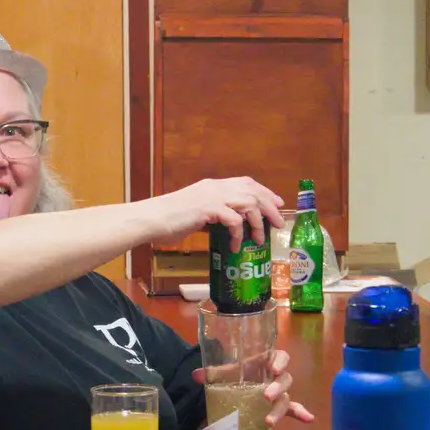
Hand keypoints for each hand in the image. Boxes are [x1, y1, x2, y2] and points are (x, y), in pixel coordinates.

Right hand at [145, 177, 284, 249]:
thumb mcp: (196, 213)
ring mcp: (212, 197)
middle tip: (278, 223)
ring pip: (248, 203)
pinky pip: (233, 220)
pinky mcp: (207, 209)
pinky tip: (235, 246)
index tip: (277, 203)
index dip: (265, 192)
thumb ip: (213, 215)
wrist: (151, 219)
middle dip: (269, 207)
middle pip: (252, 191)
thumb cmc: (169, 220)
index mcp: (213, 186)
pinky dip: (238, 234)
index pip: (246, 183)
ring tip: (258, 239)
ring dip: (257, 222)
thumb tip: (227, 225)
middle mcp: (215, 187)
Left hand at [192, 348, 314, 428]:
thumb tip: (197, 376)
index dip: (280, 361)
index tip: (273, 369)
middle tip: (265, 396)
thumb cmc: (237, 373)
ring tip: (269, 421)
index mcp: (266, 361)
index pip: (280, 356)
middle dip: (277, 388)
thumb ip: (214, 373)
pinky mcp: (280, 406)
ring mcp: (279, 392)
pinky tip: (308, 419)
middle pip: (285, 380)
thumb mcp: (226, 372)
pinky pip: (293, 409)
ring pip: (286, 398)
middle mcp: (275, 377)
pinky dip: (301, 414)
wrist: (236, 385)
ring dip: (280, 409)